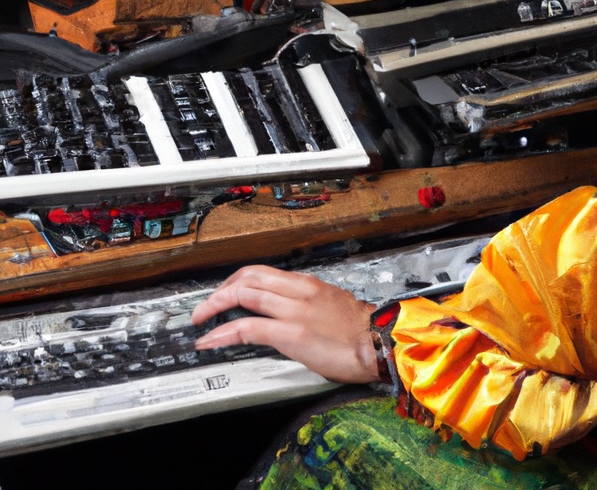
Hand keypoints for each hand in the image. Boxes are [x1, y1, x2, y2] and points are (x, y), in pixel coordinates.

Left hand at [191, 265, 378, 384]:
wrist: (380, 342)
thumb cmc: (362, 330)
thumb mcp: (333, 306)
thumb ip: (308, 305)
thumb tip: (290, 314)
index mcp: (308, 284)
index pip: (261, 272)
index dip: (235, 281)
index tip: (224, 293)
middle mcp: (299, 291)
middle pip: (248, 277)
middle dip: (220, 290)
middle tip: (206, 306)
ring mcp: (294, 310)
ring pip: (244, 295)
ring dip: (214, 306)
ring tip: (200, 320)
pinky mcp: (291, 333)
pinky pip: (248, 328)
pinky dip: (223, 333)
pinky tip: (210, 341)